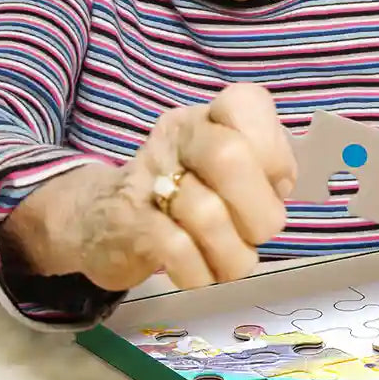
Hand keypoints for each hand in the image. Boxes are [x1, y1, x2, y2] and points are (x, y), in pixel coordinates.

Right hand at [15, 82, 295, 290]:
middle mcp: (178, 135)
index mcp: (208, 117)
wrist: (95, 217)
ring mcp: (149, 176)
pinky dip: (200, 273)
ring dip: (233, 255)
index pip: (247, 103)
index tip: (277, 186)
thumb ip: (260, 169)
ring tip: (232, 265)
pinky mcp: (128, 222)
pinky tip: (202, 276)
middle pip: (230, 158)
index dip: (275, 151)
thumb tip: (283, 186)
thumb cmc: (179, 193)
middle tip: (258, 235)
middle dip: (260, 211)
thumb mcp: (221, 170)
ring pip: (207, 214)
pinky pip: (177, 249)